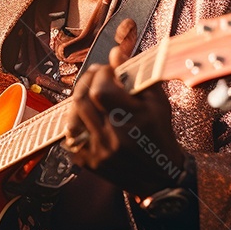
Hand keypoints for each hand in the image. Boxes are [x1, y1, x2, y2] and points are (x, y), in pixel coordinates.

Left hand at [64, 20, 185, 197]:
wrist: (160, 177)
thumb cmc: (159, 135)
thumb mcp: (157, 102)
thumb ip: (136, 76)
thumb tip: (116, 52)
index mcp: (132, 121)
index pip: (101, 90)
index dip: (102, 74)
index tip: (110, 71)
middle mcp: (112, 138)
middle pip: (81, 100)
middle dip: (87, 82)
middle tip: (97, 77)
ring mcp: (97, 152)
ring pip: (71, 118)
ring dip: (79, 101)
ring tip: (91, 95)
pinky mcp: (87, 162)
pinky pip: (70, 136)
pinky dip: (76, 122)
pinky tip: (88, 117)